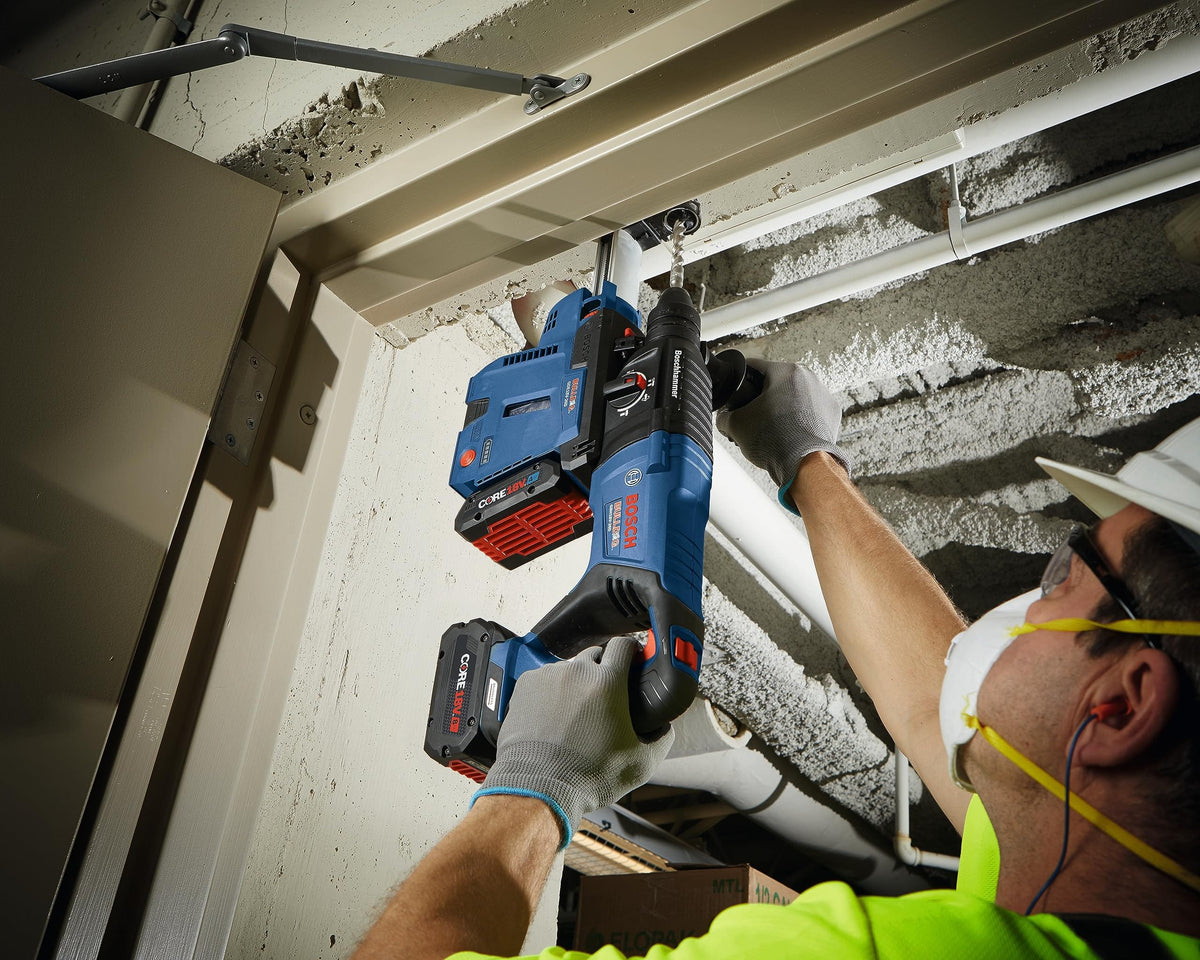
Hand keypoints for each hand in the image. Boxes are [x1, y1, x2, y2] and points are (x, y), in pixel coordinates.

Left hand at [476, 636, 673, 846]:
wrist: (539, 786)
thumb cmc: (587, 775)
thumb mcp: (641, 763)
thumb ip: (661, 738)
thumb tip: (664, 727)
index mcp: (608, 681)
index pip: (624, 644)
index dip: (631, 650)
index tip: (632, 660)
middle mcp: (577, 671)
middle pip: (596, 655)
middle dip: (603, 671)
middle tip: (604, 698)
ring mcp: (549, 675)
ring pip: (569, 669)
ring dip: (576, 683)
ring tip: (576, 713)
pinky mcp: (526, 684)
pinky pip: (546, 679)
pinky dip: (552, 691)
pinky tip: (554, 716)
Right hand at [716, 359, 849, 501]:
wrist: (803, 464)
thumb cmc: (774, 440)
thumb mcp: (735, 425)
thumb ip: (724, 416)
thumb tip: (724, 418)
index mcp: (785, 371)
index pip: (754, 366)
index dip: (740, 378)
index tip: (735, 387)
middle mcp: (809, 377)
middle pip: (777, 382)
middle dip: (763, 397)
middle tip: (751, 414)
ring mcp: (824, 395)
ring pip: (795, 396)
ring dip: (782, 407)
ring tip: (770, 428)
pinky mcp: (832, 414)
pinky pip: (810, 411)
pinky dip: (799, 420)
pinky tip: (788, 433)